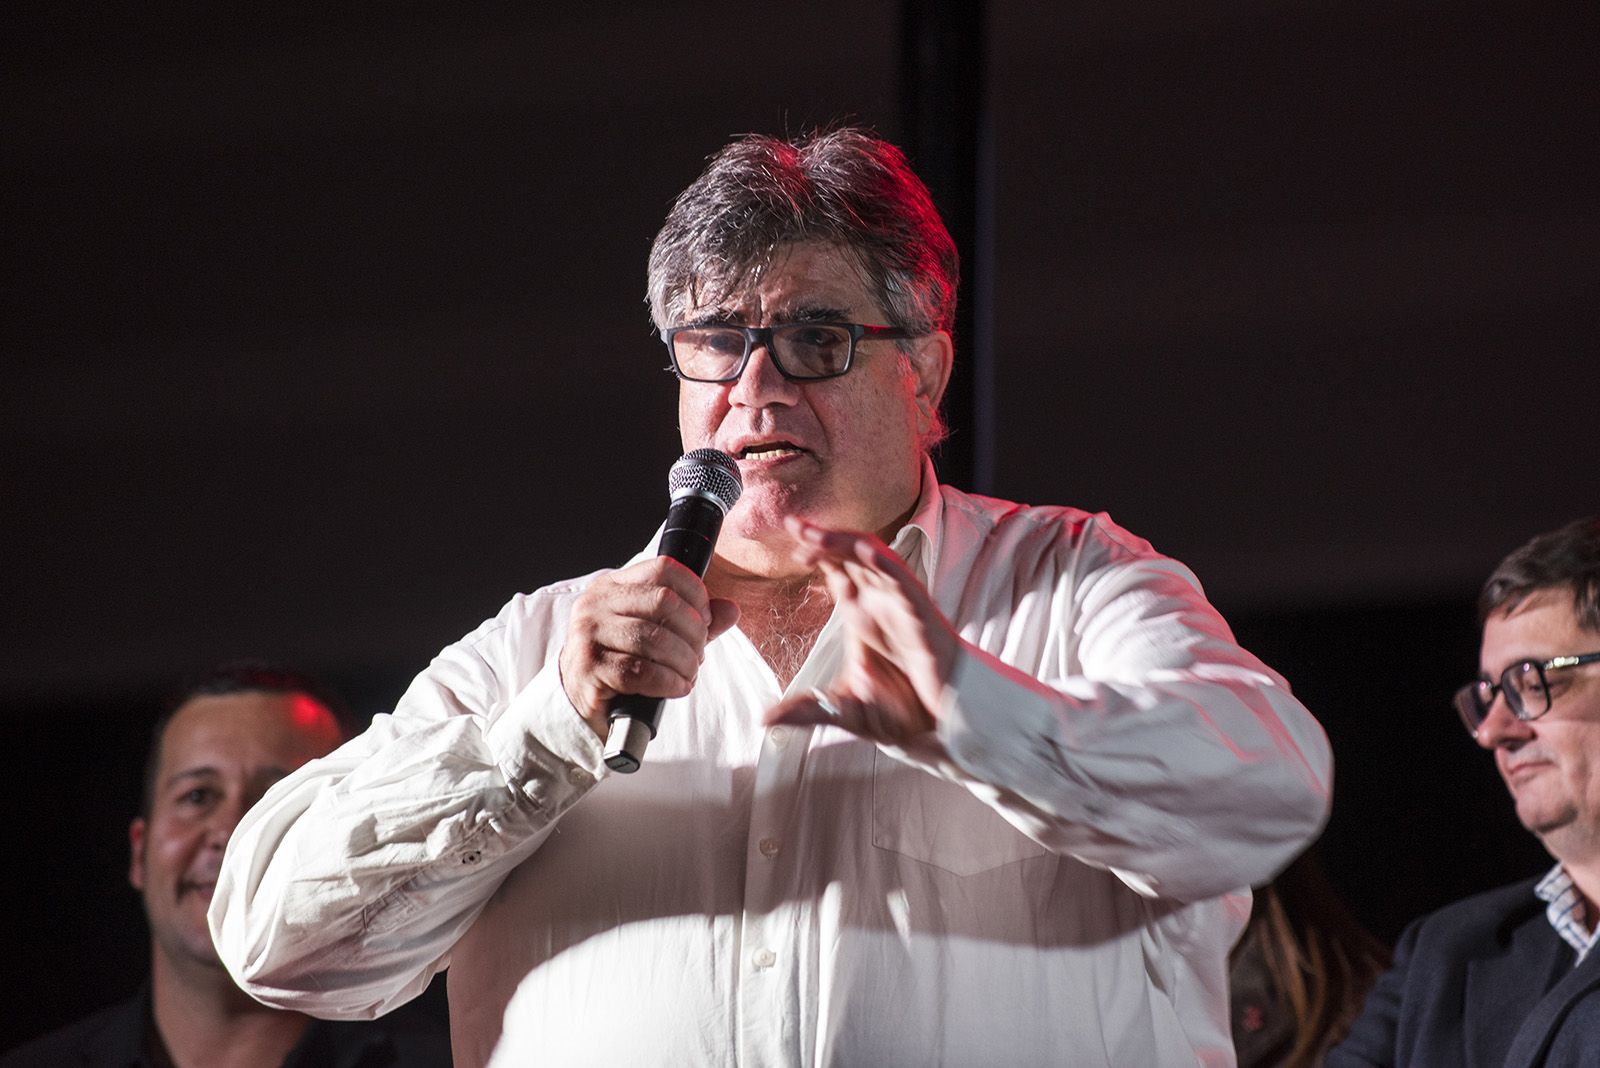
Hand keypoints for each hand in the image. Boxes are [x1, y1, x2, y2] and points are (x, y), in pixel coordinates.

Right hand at [559, 557, 739, 736]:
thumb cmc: (621, 661)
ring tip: (688, 673)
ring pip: (654, 639)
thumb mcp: (658, 633)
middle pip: (664, 602)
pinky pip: (640, 671)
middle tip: (697, 654)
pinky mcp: (588, 667)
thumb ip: (694, 620)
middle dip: (693, 632)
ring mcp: (588, 633)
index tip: (704, 619)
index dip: (695, 593)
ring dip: (684, 661)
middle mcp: (597, 602)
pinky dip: (668, 681)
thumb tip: (731, 610)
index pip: (664, 569)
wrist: (579, 698)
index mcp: (614, 585)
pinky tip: (677, 687)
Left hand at [764, 516, 959, 744]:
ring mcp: (901, 607)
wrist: (941, 727)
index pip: (836, 570)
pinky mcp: (922, 618)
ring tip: (816, 536)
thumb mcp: (843, 709)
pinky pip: (905, 583)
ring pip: (874, 562)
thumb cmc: (903, 712)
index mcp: (862, 616)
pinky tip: (865, 552)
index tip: (788, 535)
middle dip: (823, 537)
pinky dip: (886, 565)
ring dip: (846, 545)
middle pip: (850, 557)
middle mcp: (880, 604)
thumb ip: (806, 710)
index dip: (815, 550)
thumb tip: (765, 720)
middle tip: (793, 523)